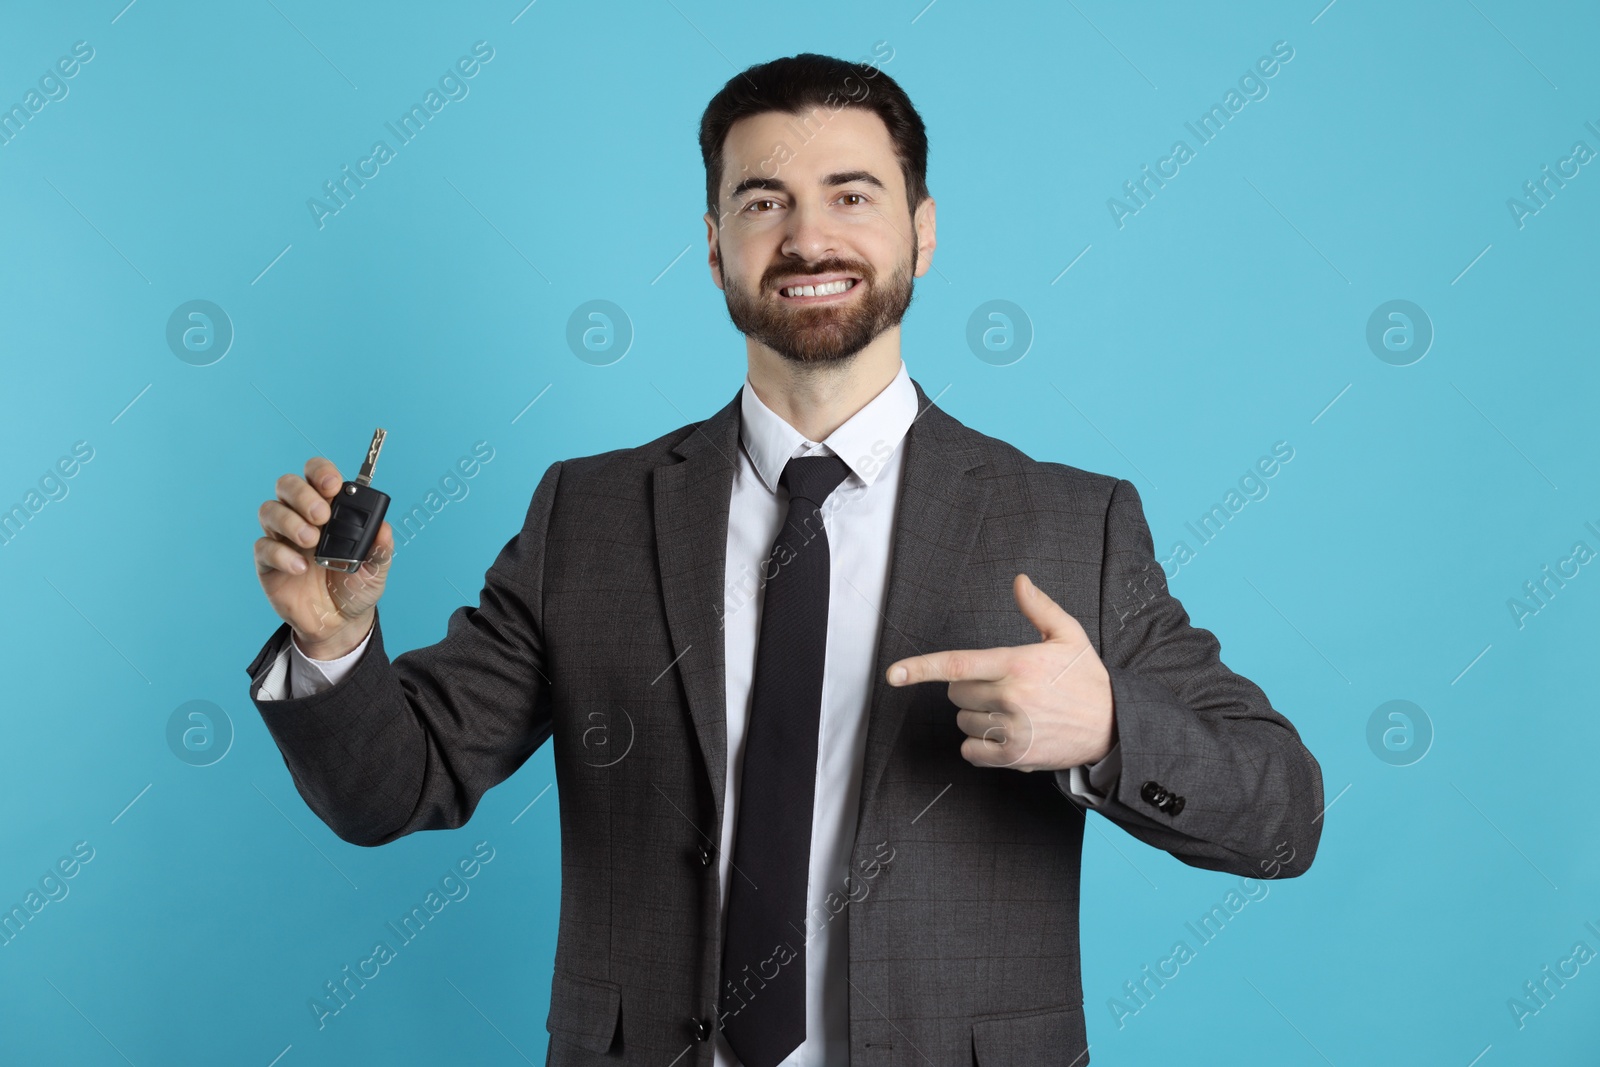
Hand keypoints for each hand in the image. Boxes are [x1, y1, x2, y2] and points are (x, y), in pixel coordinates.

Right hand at [254, 456, 393, 658]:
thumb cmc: (355, 587)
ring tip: (312, 541)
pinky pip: (263, 546)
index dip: (321, 472)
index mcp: (330, 510)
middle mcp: (302, 517)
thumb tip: (384, 528)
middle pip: (287, 485)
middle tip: (322, 516)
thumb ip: (381, 548)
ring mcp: (283, 537)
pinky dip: (281, 553)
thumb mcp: (377, 569)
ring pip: (270, 510)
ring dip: (290, 521)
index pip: (317, 475)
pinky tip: (300, 567)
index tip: (333, 486)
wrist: (340, 623)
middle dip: (303, 494)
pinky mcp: (268, 562)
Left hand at [885, 573, 1114, 771]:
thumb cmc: (1086, 679)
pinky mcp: (1014, 757)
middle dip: (969, 687)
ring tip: (1012, 711)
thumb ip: (1039, 608)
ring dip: (977, 715)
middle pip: (956, 692)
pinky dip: (978, 745)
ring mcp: (1011, 729)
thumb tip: (1019, 581)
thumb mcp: (1068, 636)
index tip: (894, 674)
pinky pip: (970, 751)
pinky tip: (1003, 733)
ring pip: (962, 720)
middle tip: (1001, 686)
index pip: (957, 664)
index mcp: (1017, 664)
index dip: (921, 668)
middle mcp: (1010, 697)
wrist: (1112, 726)